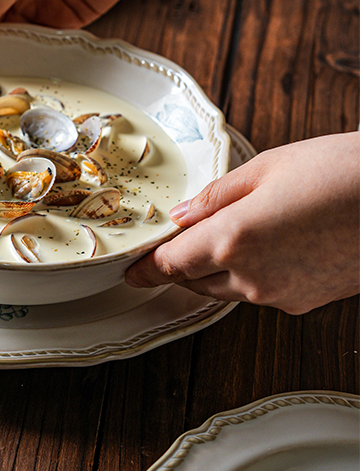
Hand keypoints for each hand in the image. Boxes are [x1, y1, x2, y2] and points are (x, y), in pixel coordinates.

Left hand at [125, 133, 359, 313]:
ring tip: (228, 236)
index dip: (146, 269)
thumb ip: (215, 197)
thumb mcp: (265, 168)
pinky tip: (266, 247)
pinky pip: (260, 293)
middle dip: (181, 264)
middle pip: (195, 281)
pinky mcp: (307, 302)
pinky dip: (248, 276)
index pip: (171, 264)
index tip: (131, 271)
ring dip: (213, 271)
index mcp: (232, 240)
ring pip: (226, 290)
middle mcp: (252, 277)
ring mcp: (281, 295)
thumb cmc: (340, 172)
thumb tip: (182, 216)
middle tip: (177, 242)